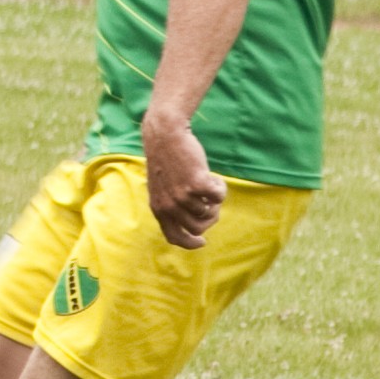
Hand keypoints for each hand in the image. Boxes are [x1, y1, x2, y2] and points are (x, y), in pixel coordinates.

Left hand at [142, 115, 224, 250]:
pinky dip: (221, 188)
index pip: (174, 237)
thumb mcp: (163, 186)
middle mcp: (169, 206)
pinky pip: (219, 197)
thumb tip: (196, 224)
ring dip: (215, 200)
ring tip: (210, 183)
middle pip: (198, 228)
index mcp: (158, 209)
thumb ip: (172, 205)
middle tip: (212, 204)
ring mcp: (182, 196)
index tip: (202, 242)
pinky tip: (214, 177)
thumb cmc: (167, 159)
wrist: (165, 135)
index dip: (190, 243)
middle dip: (210, 218)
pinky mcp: (197, 184)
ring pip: (210, 212)